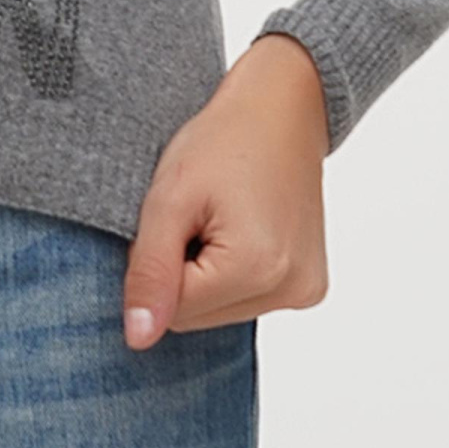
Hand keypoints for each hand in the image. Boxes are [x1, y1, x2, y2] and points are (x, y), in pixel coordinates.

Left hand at [122, 33, 330, 347]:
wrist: (284, 108)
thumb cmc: (224, 140)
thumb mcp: (169, 199)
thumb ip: (151, 273)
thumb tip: (138, 339)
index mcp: (257, 269)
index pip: (173, 311)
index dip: (159, 263)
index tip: (178, 218)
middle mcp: (291, 289)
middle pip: (198, 318)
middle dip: (183, 272)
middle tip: (198, 216)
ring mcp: (305, 290)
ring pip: (219, 312)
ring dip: (206, 274)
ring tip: (220, 219)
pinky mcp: (309, 286)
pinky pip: (247, 300)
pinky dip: (232, 273)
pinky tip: (242, 229)